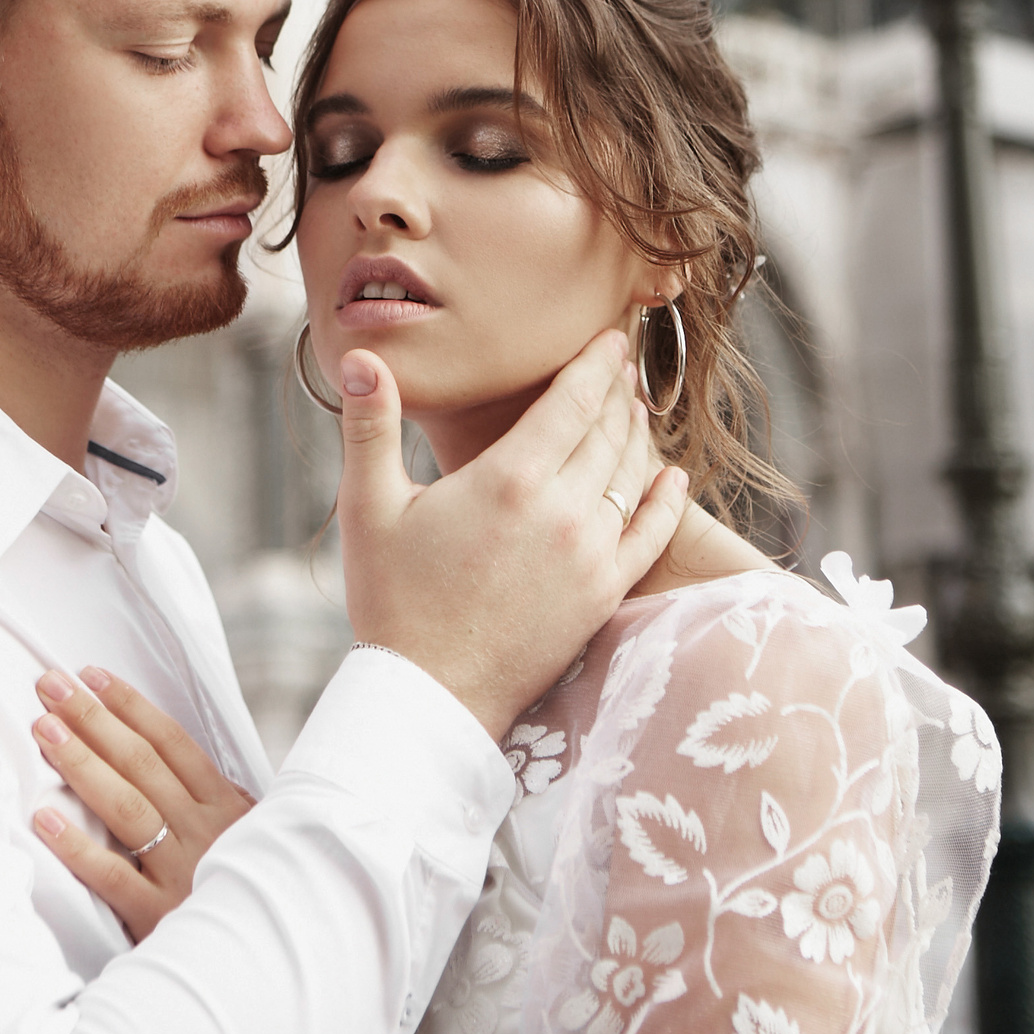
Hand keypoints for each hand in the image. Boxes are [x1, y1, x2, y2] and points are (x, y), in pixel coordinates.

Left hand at [26, 666, 255, 940]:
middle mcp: (205, 831)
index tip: (91, 676)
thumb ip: (218, 804)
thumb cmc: (255, 894)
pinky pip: (113, 878)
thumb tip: (178, 761)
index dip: (130, 707)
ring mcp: (183, 872)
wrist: (274, 960)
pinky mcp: (162, 918)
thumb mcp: (255, 838)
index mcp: (227, 807)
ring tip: (44, 730)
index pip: (173, 743)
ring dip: (82, 763)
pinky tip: (44, 820)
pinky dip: (78, 849)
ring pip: (127, 807)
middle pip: (142, 763)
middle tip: (50, 685)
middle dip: (94, 719)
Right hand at [336, 329, 690, 738]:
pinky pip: (651, 536)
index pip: (572, 401)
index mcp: (510, 479)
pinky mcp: (603, 595)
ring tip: (634, 408)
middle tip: (622, 364)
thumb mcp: (370, 507)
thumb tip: (362, 357)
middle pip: (607, 432)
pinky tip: (672, 479)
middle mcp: (562, 511)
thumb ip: (371, 426)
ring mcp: (590, 556)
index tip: (610, 338)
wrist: (430, 695)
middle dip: (617, 392)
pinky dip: (666, 502)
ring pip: (630, 476)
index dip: (594, 364)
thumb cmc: (393, 601)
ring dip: (637, 435)